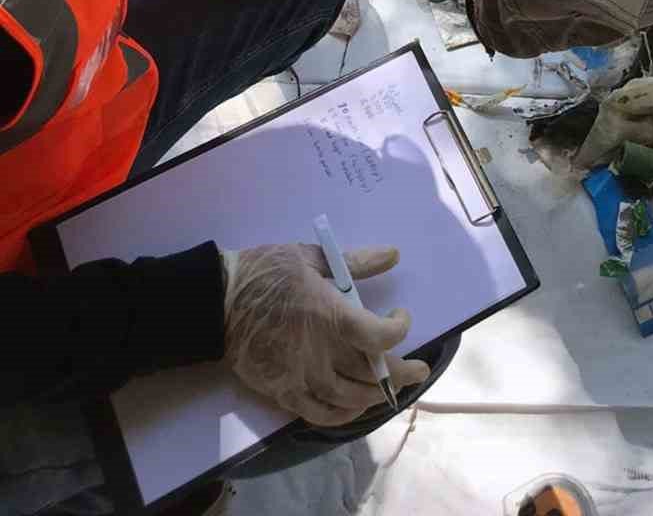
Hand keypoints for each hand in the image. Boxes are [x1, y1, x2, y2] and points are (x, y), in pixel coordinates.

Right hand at [222, 243, 429, 426]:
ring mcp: (301, 375)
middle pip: (371, 373)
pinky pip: (318, 413)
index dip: (399, 330)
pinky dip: (341, 414)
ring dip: (375, 395)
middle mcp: (320, 351)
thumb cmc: (266, 271)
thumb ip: (355, 261)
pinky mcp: (282, 391)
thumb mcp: (311, 256)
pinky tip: (354, 407)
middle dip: (402, 374)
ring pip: (349, 398)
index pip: (378, 336)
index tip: (401, 316)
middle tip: (419, 371)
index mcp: (329, 315)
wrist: (216, 300)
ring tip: (391, 388)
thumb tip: (394, 254)